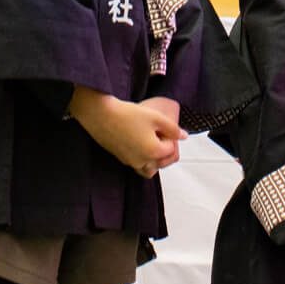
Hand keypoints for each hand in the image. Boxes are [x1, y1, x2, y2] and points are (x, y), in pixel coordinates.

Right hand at [69, 87, 184, 177]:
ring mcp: (131, 162)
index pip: (172, 149)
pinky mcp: (121, 159)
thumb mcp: (155, 117)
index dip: (171, 136)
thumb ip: (173, 128)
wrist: (101, 115)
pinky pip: (138, 165)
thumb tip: (183, 136)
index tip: (164, 126)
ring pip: (150, 169)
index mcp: (154, 152)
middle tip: (161, 133)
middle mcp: (142, 161)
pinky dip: (143, 159)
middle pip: (163, 162)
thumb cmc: (128, 114)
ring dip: (155, 159)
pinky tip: (140, 142)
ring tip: (152, 141)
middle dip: (165, 150)